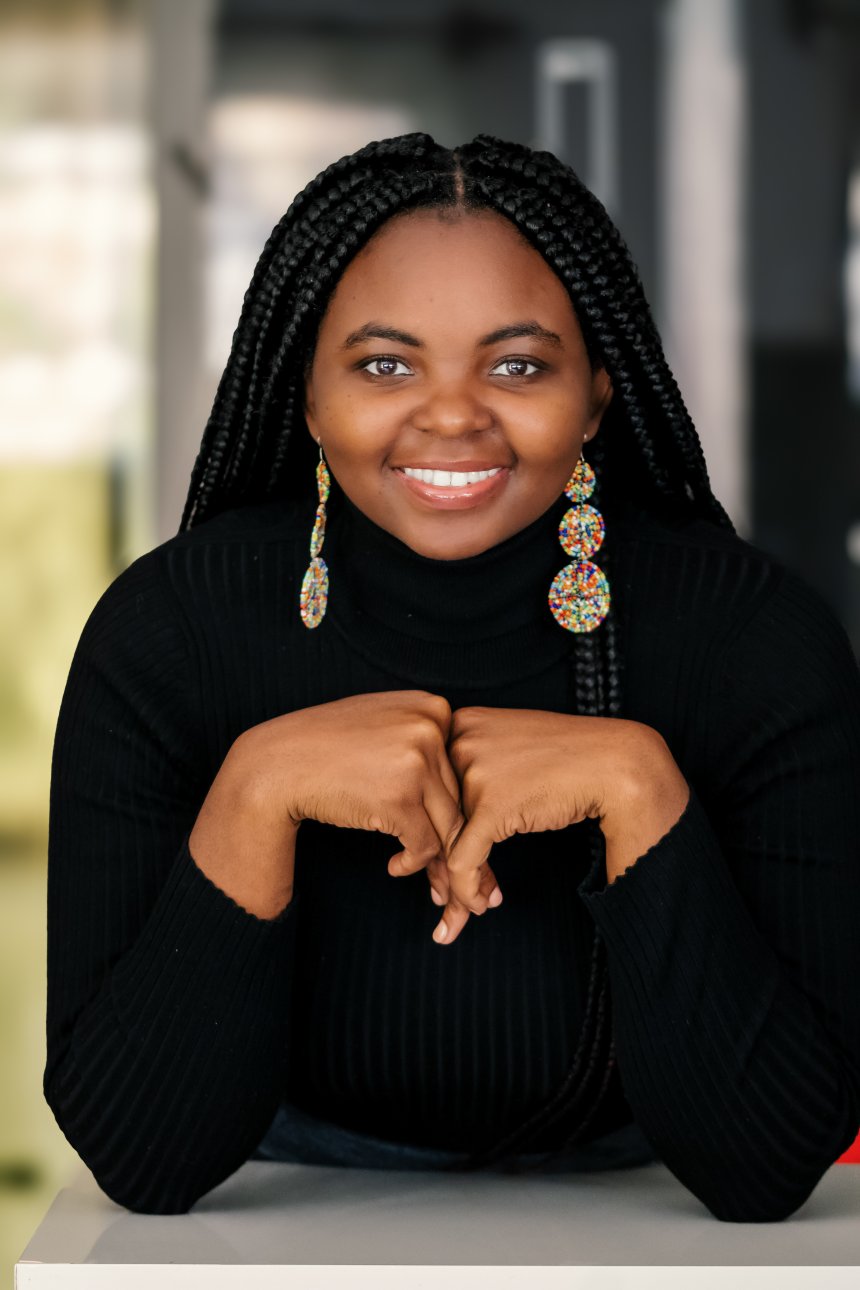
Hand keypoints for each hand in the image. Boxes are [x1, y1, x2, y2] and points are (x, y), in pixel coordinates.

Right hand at [232, 690, 464, 907]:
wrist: (277, 763)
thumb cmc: (328, 748)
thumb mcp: (385, 724)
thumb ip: (425, 742)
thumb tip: (469, 786)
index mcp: (432, 708)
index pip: (463, 767)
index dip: (458, 806)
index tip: (453, 835)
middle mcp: (430, 729)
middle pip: (461, 798)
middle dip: (455, 840)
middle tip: (452, 871)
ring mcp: (416, 762)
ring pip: (450, 826)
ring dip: (439, 860)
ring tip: (428, 877)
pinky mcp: (399, 798)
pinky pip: (426, 845)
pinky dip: (414, 863)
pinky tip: (394, 867)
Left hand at [420, 708, 667, 944]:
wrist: (614, 763)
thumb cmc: (567, 760)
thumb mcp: (508, 752)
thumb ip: (472, 773)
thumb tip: (446, 822)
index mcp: (458, 724)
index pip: (429, 788)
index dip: (433, 831)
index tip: (437, 864)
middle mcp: (457, 742)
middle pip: (432, 817)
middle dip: (436, 865)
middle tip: (442, 896)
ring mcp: (473, 772)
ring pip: (444, 843)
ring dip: (454, 886)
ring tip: (462, 912)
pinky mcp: (490, 805)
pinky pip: (463, 861)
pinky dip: (467, 891)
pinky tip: (480, 906)